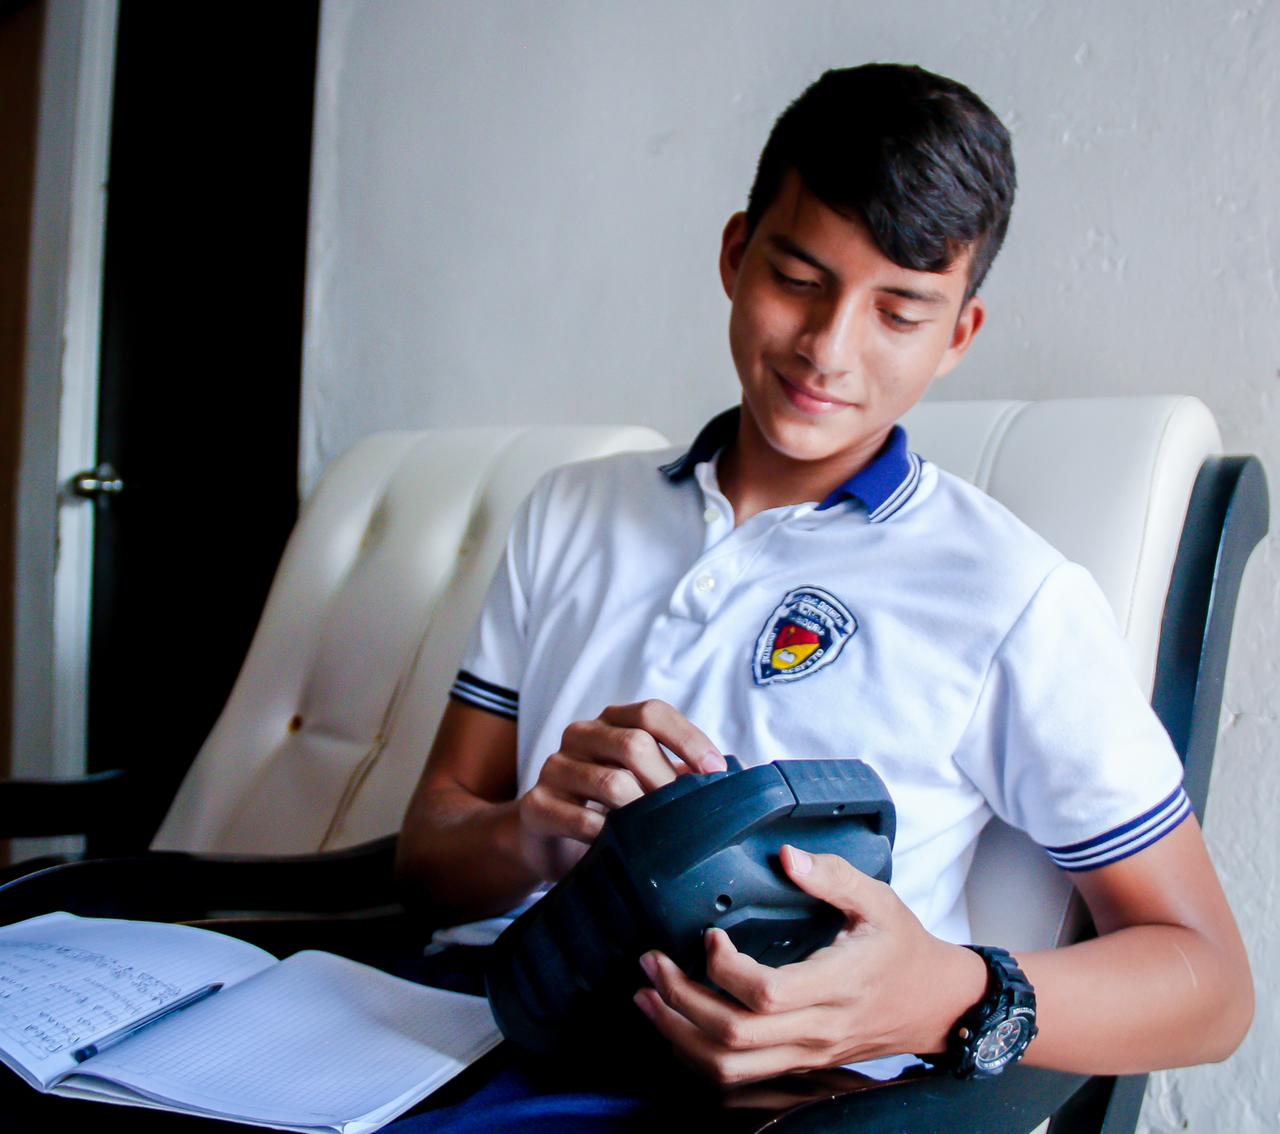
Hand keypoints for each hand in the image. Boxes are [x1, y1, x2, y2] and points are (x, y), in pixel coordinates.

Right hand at [516, 700, 725, 880]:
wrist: (546, 838)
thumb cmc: (608, 807)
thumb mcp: (647, 783)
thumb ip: (686, 776)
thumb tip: (743, 776)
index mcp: (611, 722)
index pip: (652, 713)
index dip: (688, 739)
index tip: (716, 771)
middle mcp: (581, 735)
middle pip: (634, 744)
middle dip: (668, 782)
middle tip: (689, 815)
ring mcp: (555, 767)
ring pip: (611, 782)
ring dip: (643, 812)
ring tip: (659, 837)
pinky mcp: (537, 805)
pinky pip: (581, 819)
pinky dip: (609, 836)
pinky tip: (621, 848)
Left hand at [633, 845, 986, 1085]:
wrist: (936, 1004)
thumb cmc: (902, 946)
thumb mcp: (878, 900)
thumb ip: (833, 875)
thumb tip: (787, 855)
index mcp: (837, 984)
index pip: (767, 993)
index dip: (725, 967)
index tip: (710, 936)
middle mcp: (818, 1028)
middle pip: (734, 1036)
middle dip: (680, 1000)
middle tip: (651, 962)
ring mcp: (806, 1053)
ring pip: (730, 1069)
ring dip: (678, 1036)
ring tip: (648, 998)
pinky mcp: (798, 1063)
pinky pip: (739, 1077)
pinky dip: (698, 1056)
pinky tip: (676, 1025)